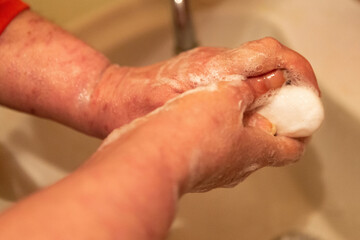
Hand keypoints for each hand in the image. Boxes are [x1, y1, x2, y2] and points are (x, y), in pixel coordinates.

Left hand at [89, 37, 318, 137]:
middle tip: (295, 111)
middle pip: (271, 57)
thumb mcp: (187, 117)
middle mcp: (217, 61)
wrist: (114, 98)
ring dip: (275, 88)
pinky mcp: (205, 74)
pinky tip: (250, 114)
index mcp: (217, 68)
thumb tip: (263, 116)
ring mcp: (211, 65)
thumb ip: (229, 112)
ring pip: (258, 68)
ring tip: (276, 117)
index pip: (273, 55)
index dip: (299, 74)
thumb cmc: (139, 106)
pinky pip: (242, 77)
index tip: (306, 99)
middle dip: (292, 82)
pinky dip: (256, 92)